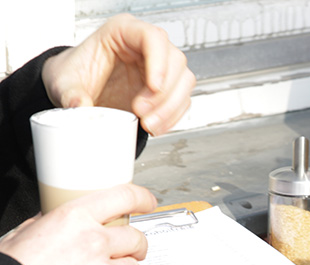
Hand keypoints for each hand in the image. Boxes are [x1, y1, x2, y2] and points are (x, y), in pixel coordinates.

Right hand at [0, 184, 156, 264]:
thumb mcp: (24, 234)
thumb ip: (50, 223)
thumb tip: (59, 218)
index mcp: (74, 218)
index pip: (123, 197)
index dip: (142, 198)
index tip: (148, 202)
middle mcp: (94, 242)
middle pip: (136, 238)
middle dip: (137, 247)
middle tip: (132, 252)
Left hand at [41, 13, 195, 135]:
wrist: (78, 90)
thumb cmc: (75, 75)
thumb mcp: (64, 83)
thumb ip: (71, 95)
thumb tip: (80, 108)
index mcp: (122, 32)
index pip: (153, 37)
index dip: (159, 62)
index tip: (153, 87)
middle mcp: (146, 47)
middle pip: (175, 61)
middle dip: (163, 93)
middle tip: (141, 112)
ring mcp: (160, 67)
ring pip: (184, 82)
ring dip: (170, 108)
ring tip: (147, 124)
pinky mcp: (166, 88)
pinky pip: (181, 101)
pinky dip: (172, 118)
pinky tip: (155, 127)